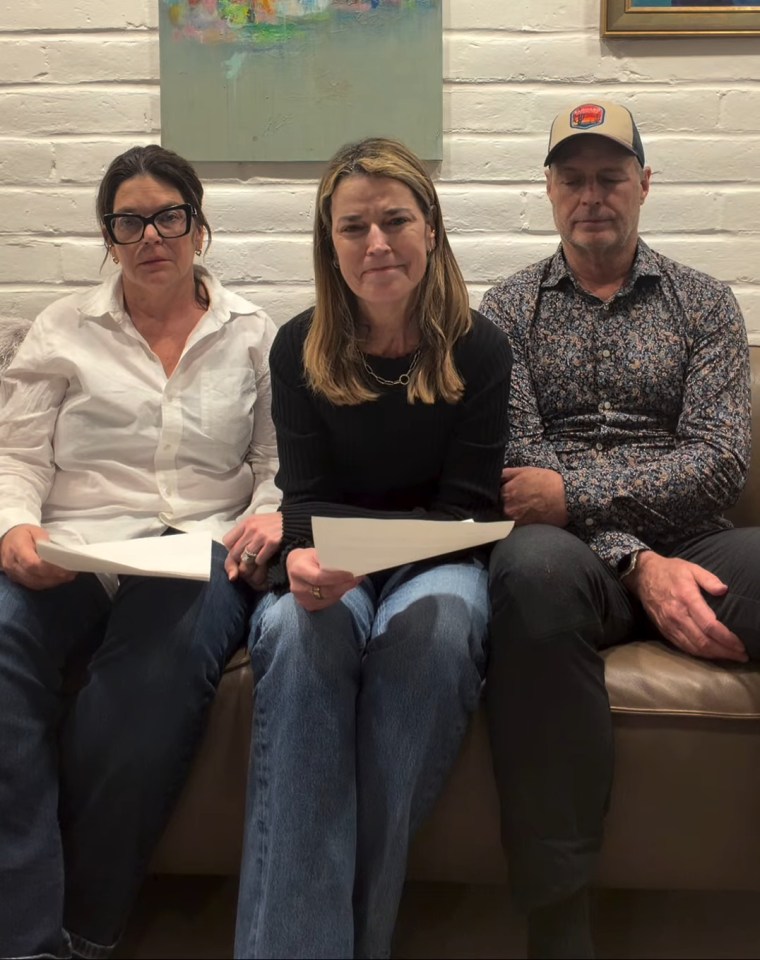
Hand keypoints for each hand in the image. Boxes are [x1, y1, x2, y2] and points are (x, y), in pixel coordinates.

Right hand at [0, 524, 75, 590]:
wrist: (6, 539)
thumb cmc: (22, 534)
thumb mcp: (34, 530)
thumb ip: (44, 540)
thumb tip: (56, 551)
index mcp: (17, 549)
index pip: (32, 564)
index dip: (49, 568)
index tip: (64, 567)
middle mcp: (13, 564)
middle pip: (35, 576)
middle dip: (54, 576)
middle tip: (70, 573)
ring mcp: (14, 574)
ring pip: (35, 583)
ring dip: (52, 581)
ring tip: (67, 576)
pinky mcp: (17, 579)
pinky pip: (33, 585)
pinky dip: (47, 583)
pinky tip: (57, 579)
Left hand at [223, 512, 282, 583]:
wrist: (295, 521)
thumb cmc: (274, 526)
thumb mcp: (257, 524)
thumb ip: (244, 535)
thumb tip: (232, 555)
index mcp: (246, 522)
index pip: (227, 541)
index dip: (232, 549)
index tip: (240, 552)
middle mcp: (251, 528)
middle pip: (234, 552)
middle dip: (240, 560)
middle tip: (249, 560)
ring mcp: (261, 535)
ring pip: (245, 558)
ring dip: (251, 563)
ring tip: (257, 560)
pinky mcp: (272, 542)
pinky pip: (259, 560)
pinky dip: (261, 562)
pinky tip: (267, 557)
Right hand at [286, 547, 361, 610]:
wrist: (294, 567)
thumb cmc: (308, 557)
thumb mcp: (315, 552)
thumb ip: (329, 558)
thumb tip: (350, 561)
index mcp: (298, 570)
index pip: (319, 577)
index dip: (337, 577)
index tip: (351, 574)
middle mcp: (298, 587)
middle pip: (326, 590)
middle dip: (344, 585)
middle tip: (358, 578)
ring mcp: (302, 599)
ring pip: (329, 598)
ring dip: (344, 590)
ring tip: (353, 581)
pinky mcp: (308, 605)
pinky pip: (328, 602)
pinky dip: (338, 595)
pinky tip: (343, 587)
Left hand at [501, 466, 568, 526]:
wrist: (566, 498)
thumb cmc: (547, 482)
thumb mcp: (525, 471)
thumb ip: (507, 474)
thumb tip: (496, 477)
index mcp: (505, 492)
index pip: (496, 494)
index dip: (503, 493)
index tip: (511, 493)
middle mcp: (507, 507)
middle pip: (500, 507)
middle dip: (507, 503)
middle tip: (521, 500)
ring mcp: (515, 520)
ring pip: (507, 517)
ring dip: (513, 513)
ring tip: (527, 508)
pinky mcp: (524, 528)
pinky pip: (515, 526)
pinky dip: (520, 521)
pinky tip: (529, 515)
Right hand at [625, 551, 746, 661]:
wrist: (642, 575)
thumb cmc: (670, 571)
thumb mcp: (691, 568)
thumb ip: (709, 579)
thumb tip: (724, 590)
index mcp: (687, 599)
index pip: (710, 626)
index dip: (727, 638)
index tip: (740, 644)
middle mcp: (677, 616)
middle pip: (703, 641)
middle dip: (725, 651)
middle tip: (741, 656)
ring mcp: (669, 625)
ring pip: (693, 648)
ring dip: (713, 655)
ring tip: (729, 657)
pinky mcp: (664, 630)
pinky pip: (683, 646)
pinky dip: (699, 653)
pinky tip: (710, 653)